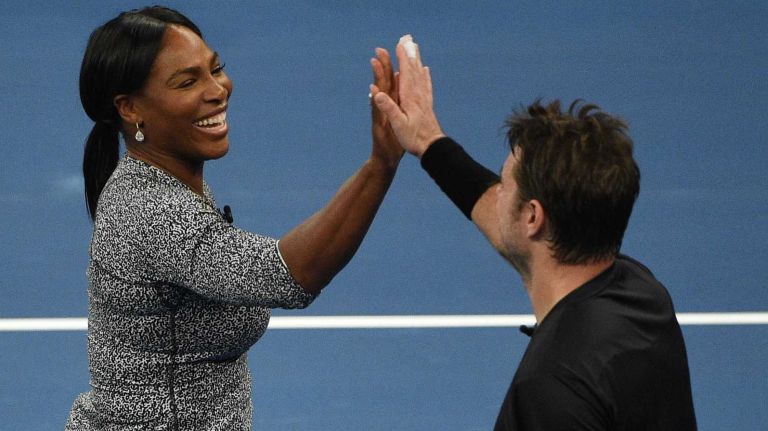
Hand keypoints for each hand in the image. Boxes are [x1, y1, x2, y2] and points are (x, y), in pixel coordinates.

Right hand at [371, 35, 444, 158]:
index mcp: (409, 98)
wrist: (432, 147)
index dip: (402, 59)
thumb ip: (388, 108)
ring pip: (420, 75)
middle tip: (407, 40)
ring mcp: (424, 99)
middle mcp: (418, 95)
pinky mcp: (428, 105)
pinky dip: (425, 75)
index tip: (399, 45)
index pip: (405, 73)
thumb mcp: (397, 125)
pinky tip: (425, 70)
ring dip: (416, 61)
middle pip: (414, 70)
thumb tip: (377, 92)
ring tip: (415, 49)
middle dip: (409, 54)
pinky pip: (426, 85)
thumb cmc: (414, 138)